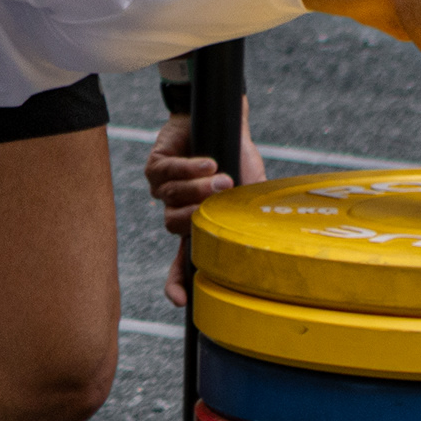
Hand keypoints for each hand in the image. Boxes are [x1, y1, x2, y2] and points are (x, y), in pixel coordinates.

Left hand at [140, 106, 266, 307]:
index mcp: (198, 225)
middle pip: (173, 227)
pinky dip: (187, 168)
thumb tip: (266, 241)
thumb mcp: (251, 192)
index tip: (181, 301)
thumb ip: (250, 215)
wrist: (224, 119)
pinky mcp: (155, 165)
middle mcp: (178, 211)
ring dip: (196, 186)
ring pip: (169, 198)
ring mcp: (163, 190)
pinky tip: (206, 161)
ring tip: (220, 174)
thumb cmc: (239, 158)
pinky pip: (164, 172)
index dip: (179, 282)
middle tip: (221, 195)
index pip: (185, 262)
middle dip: (196, 214)